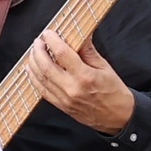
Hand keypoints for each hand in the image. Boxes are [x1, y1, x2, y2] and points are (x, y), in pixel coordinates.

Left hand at [20, 34, 136, 133]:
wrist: (118, 117)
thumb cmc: (114, 92)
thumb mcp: (105, 67)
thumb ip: (88, 51)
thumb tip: (80, 34)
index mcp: (85, 76)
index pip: (62, 54)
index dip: (52, 41)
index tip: (48, 33)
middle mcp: (72, 88)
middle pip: (46, 66)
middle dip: (38, 51)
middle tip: (38, 42)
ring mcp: (65, 99)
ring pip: (41, 79)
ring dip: (33, 63)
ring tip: (33, 53)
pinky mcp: (61, 106)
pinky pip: (42, 91)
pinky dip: (34, 79)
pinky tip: (32, 70)